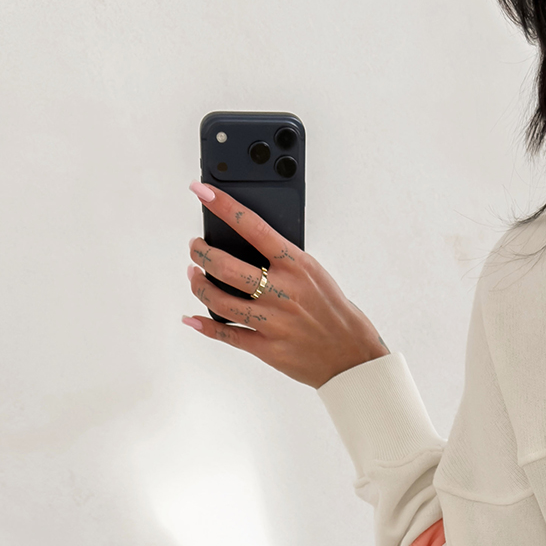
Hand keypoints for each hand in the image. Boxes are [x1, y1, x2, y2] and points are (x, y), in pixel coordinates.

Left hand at [182, 182, 388, 388]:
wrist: (352, 354)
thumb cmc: (332, 311)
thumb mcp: (314, 274)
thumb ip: (282, 261)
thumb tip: (244, 247)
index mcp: (297, 266)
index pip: (253, 226)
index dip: (224, 206)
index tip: (202, 191)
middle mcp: (283, 292)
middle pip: (225, 266)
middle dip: (200, 252)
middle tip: (195, 247)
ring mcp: (273, 322)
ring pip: (219, 300)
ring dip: (198, 285)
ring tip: (195, 276)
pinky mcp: (267, 348)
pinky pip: (227, 334)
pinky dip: (204, 325)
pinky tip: (192, 317)